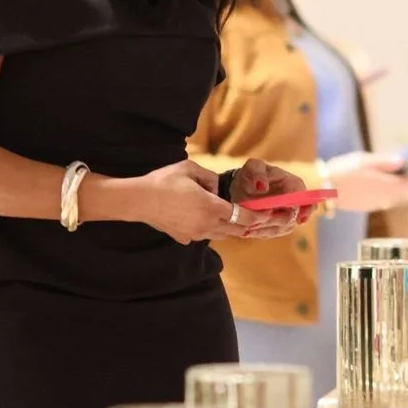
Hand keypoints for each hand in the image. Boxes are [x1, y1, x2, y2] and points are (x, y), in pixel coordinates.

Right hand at [123, 160, 279, 244]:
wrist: (139, 200)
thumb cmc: (164, 181)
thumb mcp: (190, 169)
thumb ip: (209, 177)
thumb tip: (216, 187)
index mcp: (212, 208)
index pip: (243, 217)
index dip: (258, 216)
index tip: (268, 214)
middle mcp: (207, 225)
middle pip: (236, 231)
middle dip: (247, 225)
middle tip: (256, 219)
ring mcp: (195, 235)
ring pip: (220, 235)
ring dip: (228, 228)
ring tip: (232, 218)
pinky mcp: (183, 238)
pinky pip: (203, 236)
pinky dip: (209, 229)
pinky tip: (203, 218)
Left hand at [231, 158, 308, 238]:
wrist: (244, 187)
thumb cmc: (252, 174)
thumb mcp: (253, 167)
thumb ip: (257, 174)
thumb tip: (262, 187)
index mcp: (293, 184)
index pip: (305, 198)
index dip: (305, 209)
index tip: (298, 218)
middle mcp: (295, 201)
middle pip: (293, 216)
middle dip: (275, 219)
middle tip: (257, 220)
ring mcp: (288, 214)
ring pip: (284, 227)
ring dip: (266, 227)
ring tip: (249, 225)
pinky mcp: (280, 225)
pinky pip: (275, 232)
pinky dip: (262, 232)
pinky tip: (250, 229)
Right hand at [324, 152, 407, 211]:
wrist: (324, 191)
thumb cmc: (345, 171)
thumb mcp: (365, 160)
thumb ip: (385, 161)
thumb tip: (402, 161)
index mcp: (389, 186)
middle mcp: (387, 198)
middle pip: (407, 192)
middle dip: (407, 180)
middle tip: (400, 166)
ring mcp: (378, 204)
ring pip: (395, 196)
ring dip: (396, 185)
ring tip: (387, 171)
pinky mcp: (368, 207)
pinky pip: (384, 199)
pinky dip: (385, 190)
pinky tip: (374, 181)